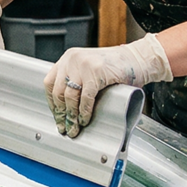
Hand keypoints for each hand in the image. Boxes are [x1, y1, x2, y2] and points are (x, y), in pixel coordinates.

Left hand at [44, 33, 172, 136]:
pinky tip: (85, 120)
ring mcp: (83, 64)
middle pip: (58, 92)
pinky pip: (86, 98)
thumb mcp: (89, 69)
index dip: (52, 104)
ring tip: (75, 128)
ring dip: (71, 116)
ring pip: (69, 97)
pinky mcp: (96, 72)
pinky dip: (84, 112)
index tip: (57, 117)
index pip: (49, 83)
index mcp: (68, 58)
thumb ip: (76, 81)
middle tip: (65, 128)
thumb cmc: (115, 67)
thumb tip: (66, 110)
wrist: (137, 59)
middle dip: (61, 114)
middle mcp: (72, 59)